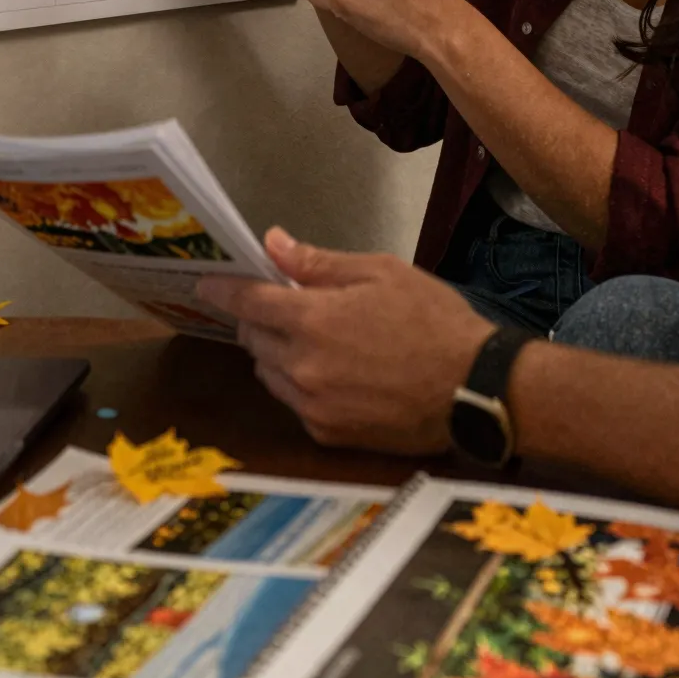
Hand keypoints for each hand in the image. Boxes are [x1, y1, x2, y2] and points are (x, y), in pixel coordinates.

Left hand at [207, 228, 493, 452]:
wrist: (472, 387)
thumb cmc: (433, 320)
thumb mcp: (381, 273)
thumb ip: (319, 264)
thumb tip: (273, 244)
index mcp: (312, 321)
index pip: (247, 302)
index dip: (223, 289)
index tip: (206, 283)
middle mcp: (301, 367)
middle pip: (253, 339)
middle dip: (259, 319)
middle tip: (283, 306)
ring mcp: (312, 405)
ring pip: (269, 373)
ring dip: (277, 353)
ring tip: (313, 340)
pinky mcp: (327, 434)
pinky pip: (295, 402)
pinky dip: (301, 383)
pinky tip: (335, 373)